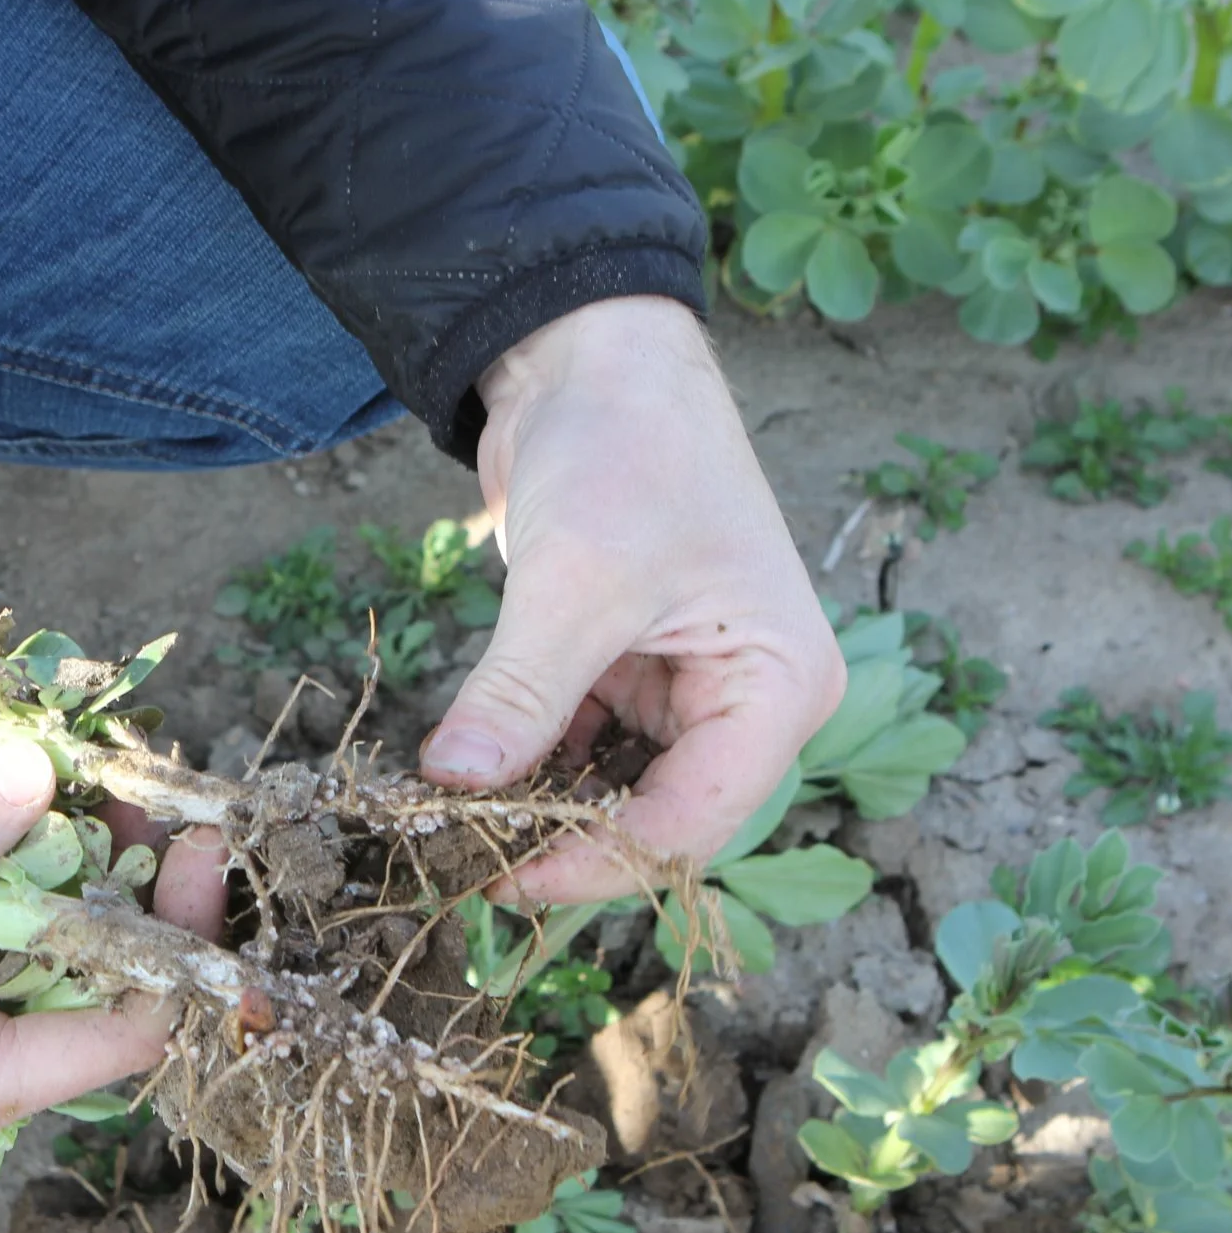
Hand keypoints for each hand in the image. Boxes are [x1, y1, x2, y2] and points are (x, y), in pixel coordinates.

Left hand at [420, 297, 844, 901]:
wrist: (590, 355)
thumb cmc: (624, 448)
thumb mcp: (574, 579)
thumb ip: (521, 693)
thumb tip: (453, 786)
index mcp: (781, 686)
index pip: (691, 821)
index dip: (595, 863)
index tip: (500, 877)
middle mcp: (747, 699)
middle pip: (654, 815)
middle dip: (561, 840)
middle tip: (459, 862)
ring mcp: (687, 686)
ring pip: (610, 788)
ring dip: (536, 806)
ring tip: (449, 829)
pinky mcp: (627, 668)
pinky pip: (579, 746)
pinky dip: (525, 762)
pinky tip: (463, 779)